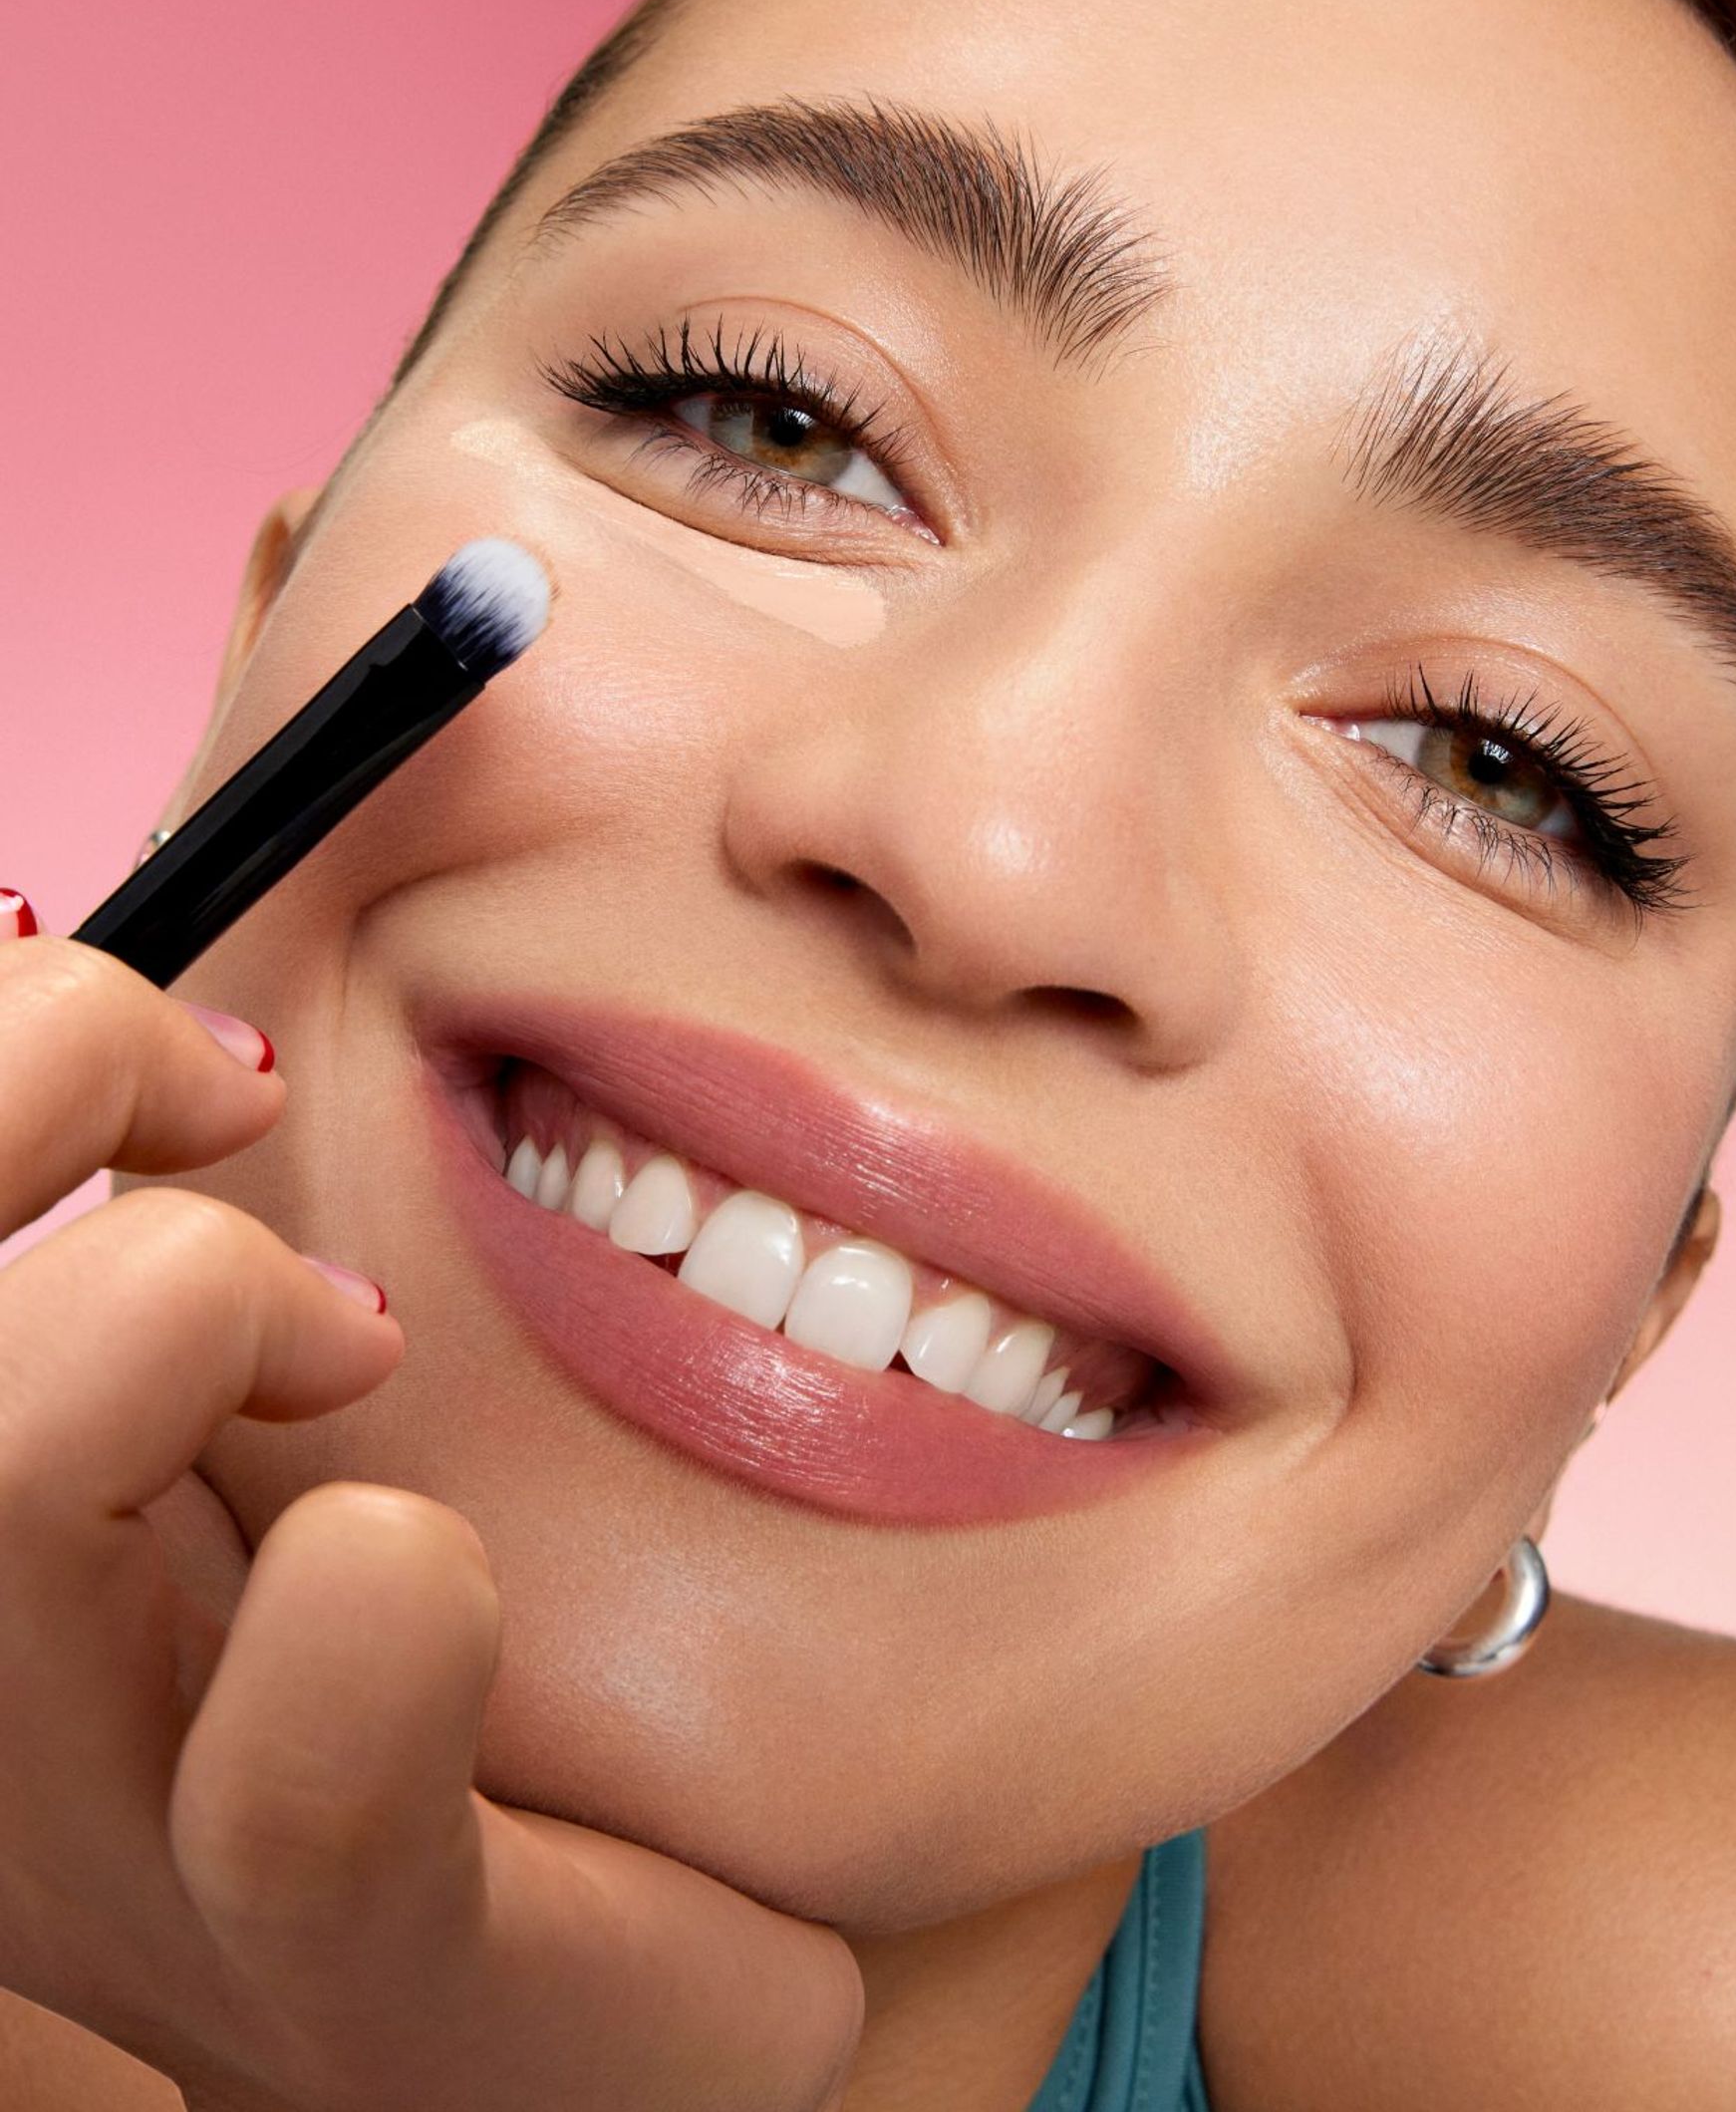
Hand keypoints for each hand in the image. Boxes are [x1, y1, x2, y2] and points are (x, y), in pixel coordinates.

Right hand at [0, 915, 862, 2111]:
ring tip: (344, 1340)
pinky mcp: (334, 1969)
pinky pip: (295, 1769)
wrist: (590, 1995)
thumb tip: (320, 829)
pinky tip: (444, 1576)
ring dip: (162, 1318)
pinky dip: (381, 1607)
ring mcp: (106, 1851)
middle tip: (239, 1109)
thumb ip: (246, 1167)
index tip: (182, 1037)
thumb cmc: (444, 1643)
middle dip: (24, 1110)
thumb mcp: (301, 1384)